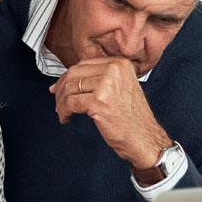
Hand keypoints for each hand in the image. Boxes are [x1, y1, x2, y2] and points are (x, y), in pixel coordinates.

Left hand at [48, 57, 170, 169]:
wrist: (144, 138)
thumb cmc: (131, 118)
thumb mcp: (121, 87)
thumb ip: (100, 78)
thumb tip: (66, 78)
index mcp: (120, 63)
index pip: (83, 64)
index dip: (67, 77)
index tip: (59, 87)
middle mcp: (114, 70)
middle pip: (74, 74)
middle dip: (60, 89)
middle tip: (58, 101)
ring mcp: (107, 85)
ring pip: (69, 88)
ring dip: (61, 103)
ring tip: (62, 112)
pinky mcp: (99, 101)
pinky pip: (70, 103)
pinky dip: (64, 112)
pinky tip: (66, 118)